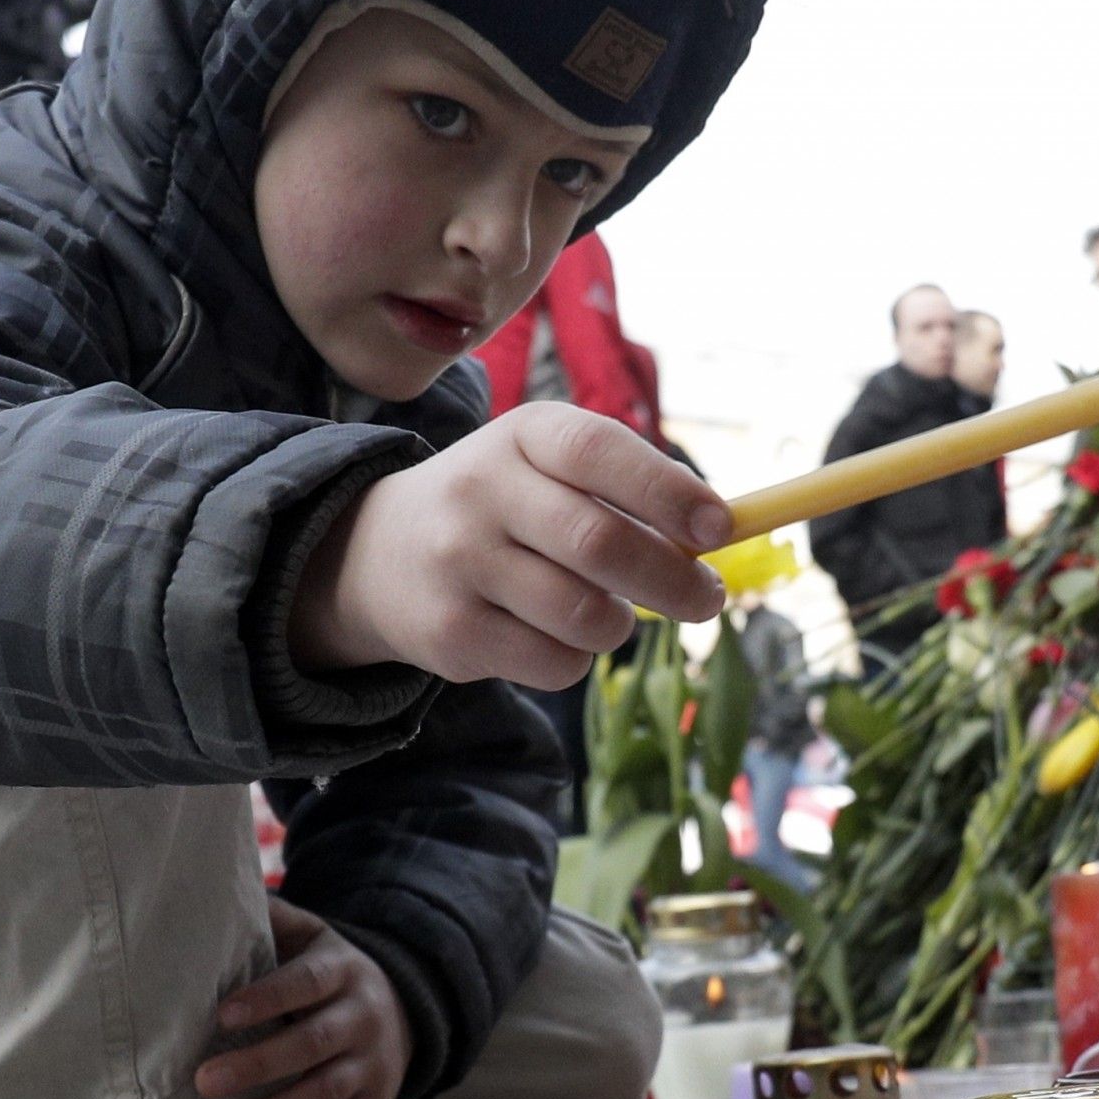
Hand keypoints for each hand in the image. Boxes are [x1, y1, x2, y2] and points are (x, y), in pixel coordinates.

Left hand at [192, 900, 410, 1098]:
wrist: (405, 1006)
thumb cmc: (328, 971)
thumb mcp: (310, 936)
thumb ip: (270, 922)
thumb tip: (213, 899)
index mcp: (342, 970)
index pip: (307, 983)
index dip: (268, 998)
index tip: (223, 1015)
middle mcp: (364, 1017)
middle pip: (314, 1044)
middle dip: (259, 1066)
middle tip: (205, 1080)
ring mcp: (375, 1064)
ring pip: (327, 1095)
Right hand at [288, 404, 731, 688]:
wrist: (377, 551)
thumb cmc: (503, 507)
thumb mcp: (549, 468)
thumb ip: (627, 489)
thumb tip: (718, 531)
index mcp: (523, 435)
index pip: (599, 452)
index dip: (668, 491)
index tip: (721, 527)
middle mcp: (482, 490)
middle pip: (600, 543)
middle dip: (674, 580)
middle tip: (707, 598)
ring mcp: (460, 562)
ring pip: (585, 615)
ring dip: (619, 624)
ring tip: (605, 612)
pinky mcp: (452, 631)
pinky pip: (555, 663)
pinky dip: (577, 658)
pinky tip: (550, 634)